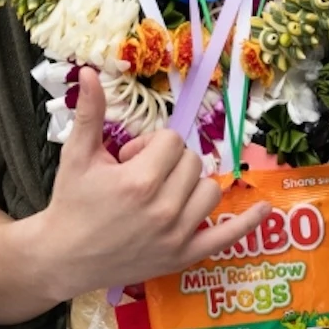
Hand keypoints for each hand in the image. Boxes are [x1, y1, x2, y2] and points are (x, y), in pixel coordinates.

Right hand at [12, 68, 269, 302]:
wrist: (63, 256)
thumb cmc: (70, 202)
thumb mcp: (76, 155)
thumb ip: (90, 113)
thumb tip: (91, 71)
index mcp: (140, 181)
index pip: (171, 142)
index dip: (149, 145)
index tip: (128, 158)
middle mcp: (164, 208)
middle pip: (192, 163)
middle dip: (168, 162)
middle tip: (138, 178)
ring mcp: (177, 235)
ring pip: (209, 191)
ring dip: (191, 185)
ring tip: (162, 193)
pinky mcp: (183, 256)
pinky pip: (226, 237)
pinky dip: (248, 223)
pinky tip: (264, 209)